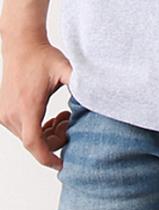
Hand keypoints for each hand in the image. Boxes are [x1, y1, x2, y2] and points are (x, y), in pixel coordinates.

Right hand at [0, 34, 72, 169]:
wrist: (21, 45)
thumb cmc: (43, 56)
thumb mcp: (65, 69)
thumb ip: (80, 83)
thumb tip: (98, 94)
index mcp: (28, 106)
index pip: (34, 143)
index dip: (48, 157)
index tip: (62, 164)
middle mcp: (12, 113)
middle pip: (32, 143)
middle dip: (53, 141)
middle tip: (69, 126)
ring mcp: (4, 113)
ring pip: (26, 137)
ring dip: (45, 134)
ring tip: (62, 118)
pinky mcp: (2, 111)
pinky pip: (20, 129)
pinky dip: (35, 128)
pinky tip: (50, 117)